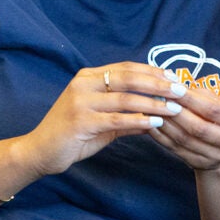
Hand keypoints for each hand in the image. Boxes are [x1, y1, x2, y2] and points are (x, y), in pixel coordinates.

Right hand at [23, 61, 186, 176]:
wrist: (39, 151)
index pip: (126, 68)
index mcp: (87, 77)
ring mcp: (81, 102)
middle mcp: (83, 84)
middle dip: (157, 84)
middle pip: (128, 78)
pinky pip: (117, 119)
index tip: (173, 77)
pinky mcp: (81, 122)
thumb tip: (157, 111)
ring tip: (174, 108)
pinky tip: (155, 123)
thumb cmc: (72, 134)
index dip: (151, 71)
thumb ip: (125, 113)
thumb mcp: (101, 119)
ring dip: (153, 103)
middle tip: (180, 90)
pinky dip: (139, 120)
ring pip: (126, 98)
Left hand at [149, 82, 219, 169]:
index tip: (172, 87)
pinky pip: (176, 150)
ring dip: (166, 124)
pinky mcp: (200, 165)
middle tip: (159, 99)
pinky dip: (161, 136)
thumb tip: (172, 84)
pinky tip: (152, 124)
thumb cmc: (216, 116)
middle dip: (177, 112)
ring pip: (185, 140)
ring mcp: (217, 157)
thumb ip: (198, 94)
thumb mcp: (215, 101)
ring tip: (153, 109)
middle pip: (199, 127)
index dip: (191, 99)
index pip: (213, 109)